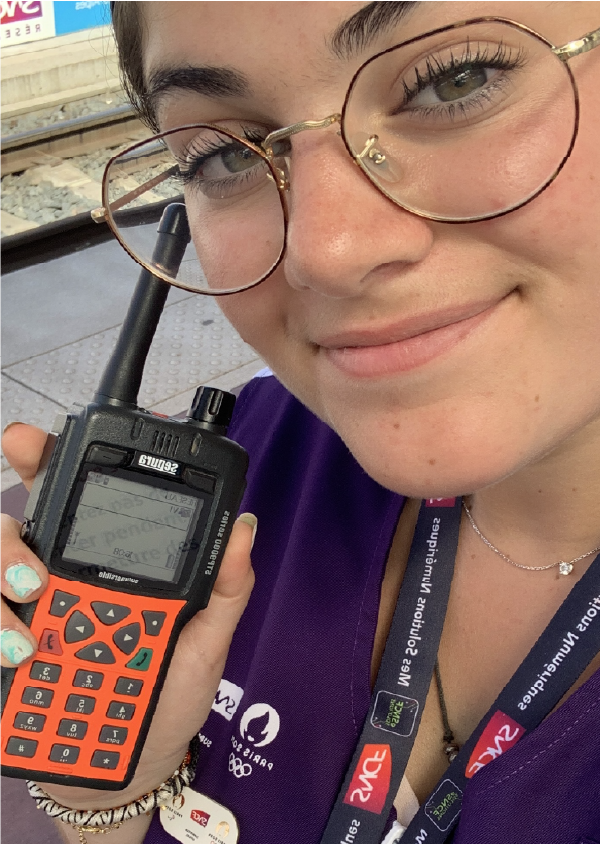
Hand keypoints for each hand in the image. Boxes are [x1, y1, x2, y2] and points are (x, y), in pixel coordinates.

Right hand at [0, 423, 254, 808]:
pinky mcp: (5, 646)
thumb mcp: (208, 642)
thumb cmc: (171, 696)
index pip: (76, 498)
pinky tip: (17, 653)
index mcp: (109, 561)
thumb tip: (245, 525)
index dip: (49, 460)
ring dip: (0, 581)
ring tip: (30, 620)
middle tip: (35, 574)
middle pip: (15, 528)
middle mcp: (58, 574)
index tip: (29, 441)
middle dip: (11, 537)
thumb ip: (224, 588)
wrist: (129, 767)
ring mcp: (25, 612)